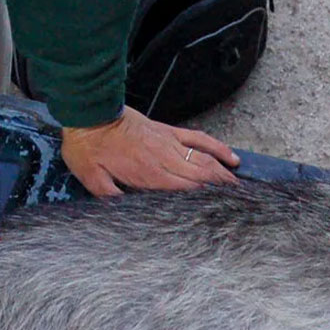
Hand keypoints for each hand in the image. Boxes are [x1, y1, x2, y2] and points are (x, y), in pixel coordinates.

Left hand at [61, 107, 239, 196]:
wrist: (90, 114)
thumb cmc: (89, 148)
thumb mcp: (93, 180)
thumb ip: (111, 199)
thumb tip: (123, 216)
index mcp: (150, 174)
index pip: (186, 190)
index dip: (206, 201)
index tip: (222, 211)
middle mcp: (165, 158)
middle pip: (202, 175)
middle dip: (223, 189)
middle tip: (241, 202)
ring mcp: (169, 143)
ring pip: (204, 159)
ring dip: (223, 172)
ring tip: (239, 186)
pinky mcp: (168, 131)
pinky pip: (198, 138)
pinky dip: (217, 147)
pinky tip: (230, 156)